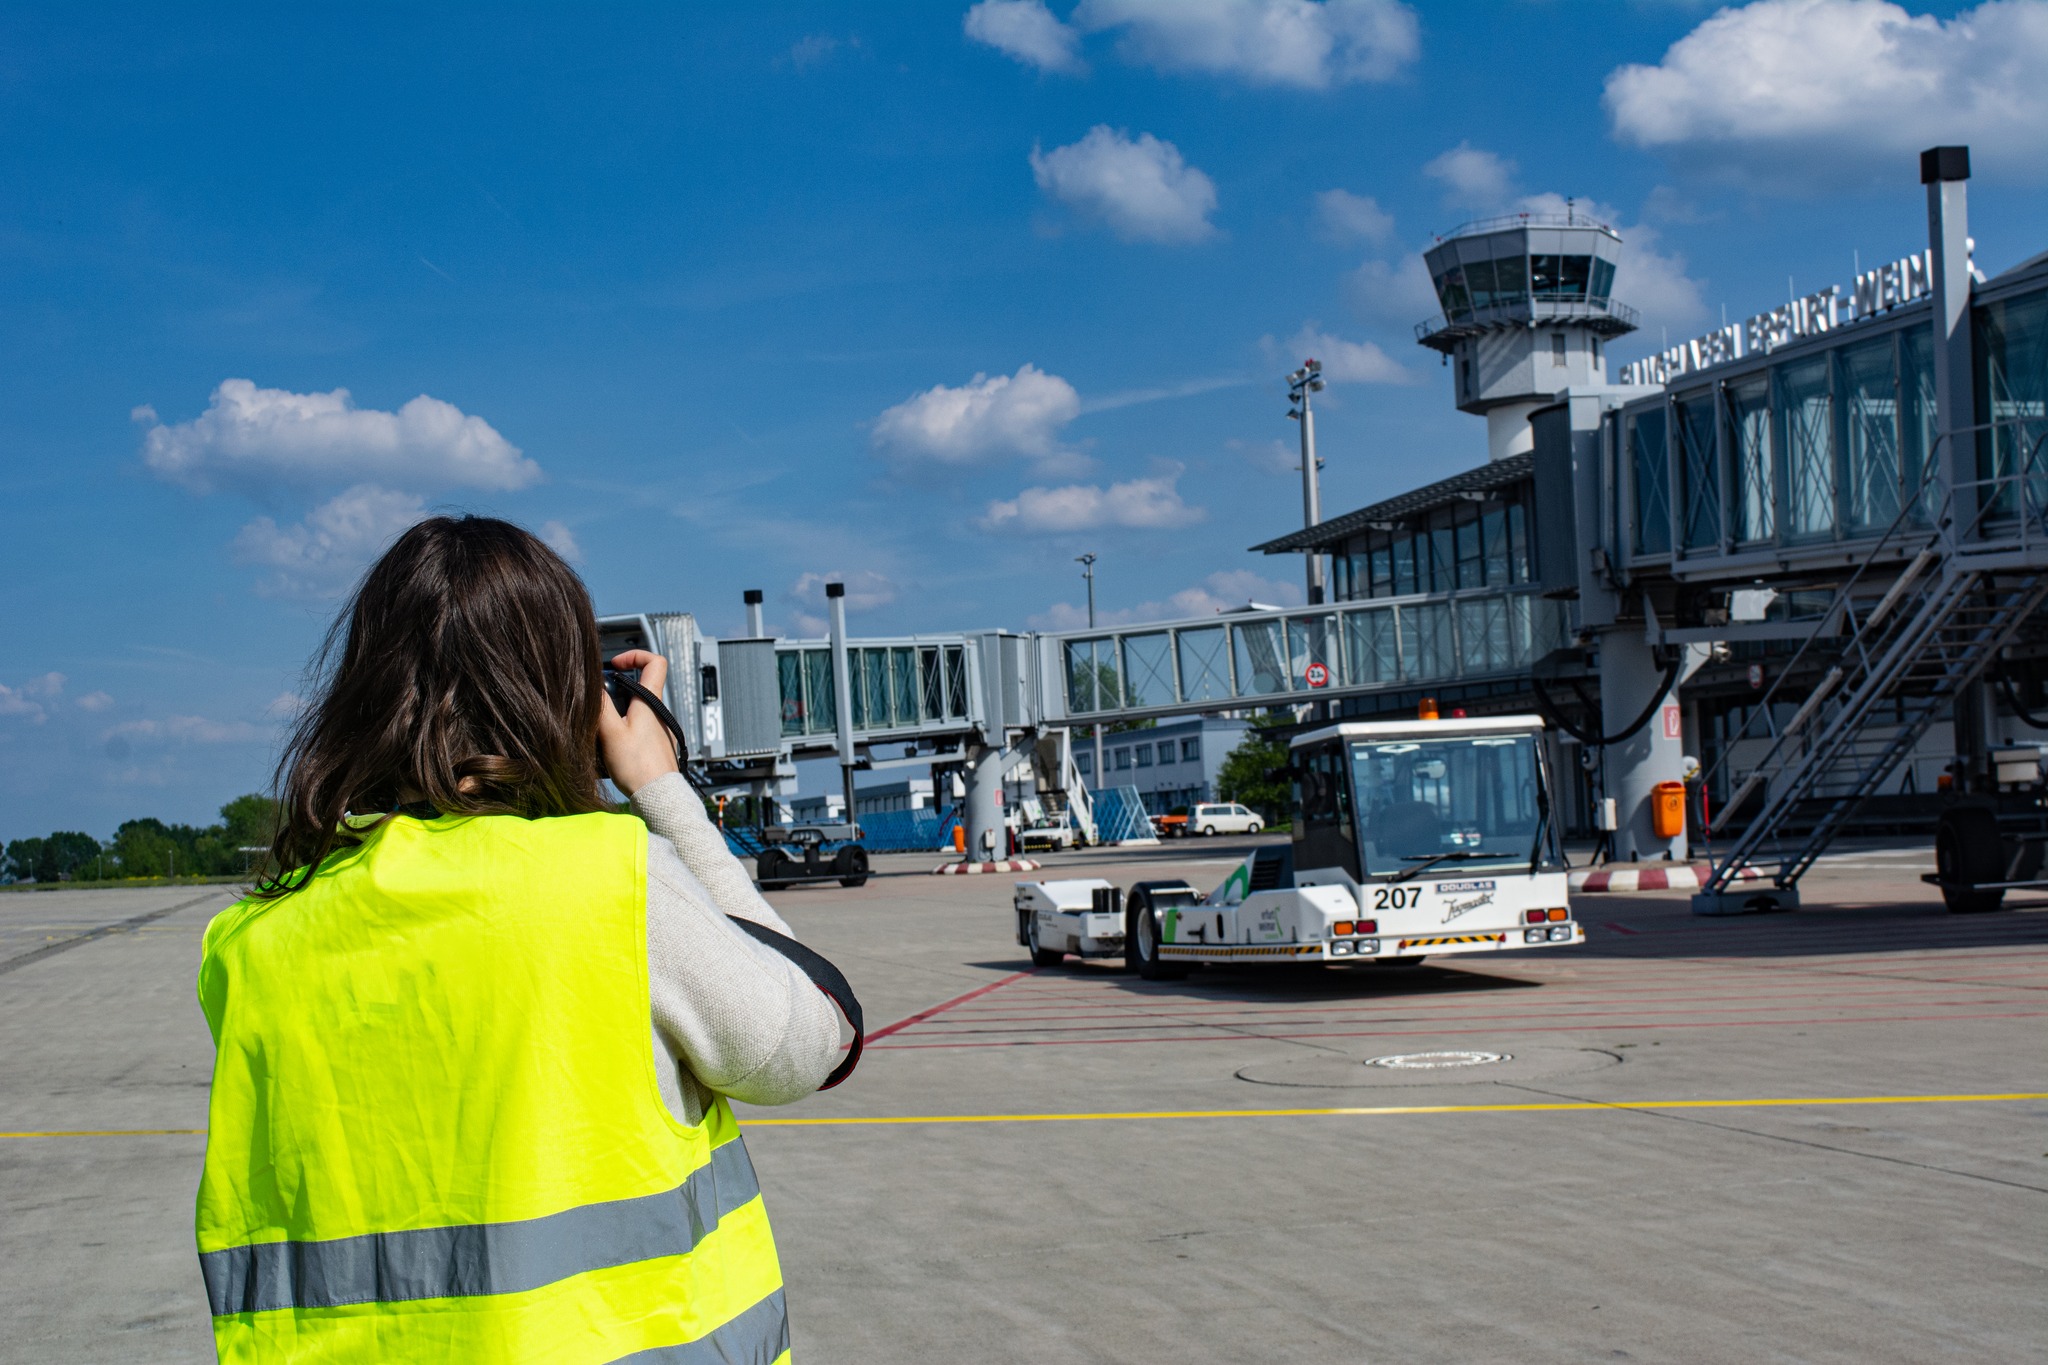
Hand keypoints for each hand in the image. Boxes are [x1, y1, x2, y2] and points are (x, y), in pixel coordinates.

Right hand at [597, 649, 678, 796]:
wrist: (658, 797)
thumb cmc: (639, 768)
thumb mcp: (611, 732)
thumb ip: (600, 706)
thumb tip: (591, 684)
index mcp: (650, 702)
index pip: (655, 662)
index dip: (636, 656)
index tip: (617, 664)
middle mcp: (659, 713)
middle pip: (640, 687)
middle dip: (617, 691)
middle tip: (601, 702)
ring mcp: (661, 730)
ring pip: (637, 710)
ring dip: (619, 714)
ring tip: (604, 730)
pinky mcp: (657, 746)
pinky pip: (640, 729)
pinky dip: (625, 731)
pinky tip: (612, 747)